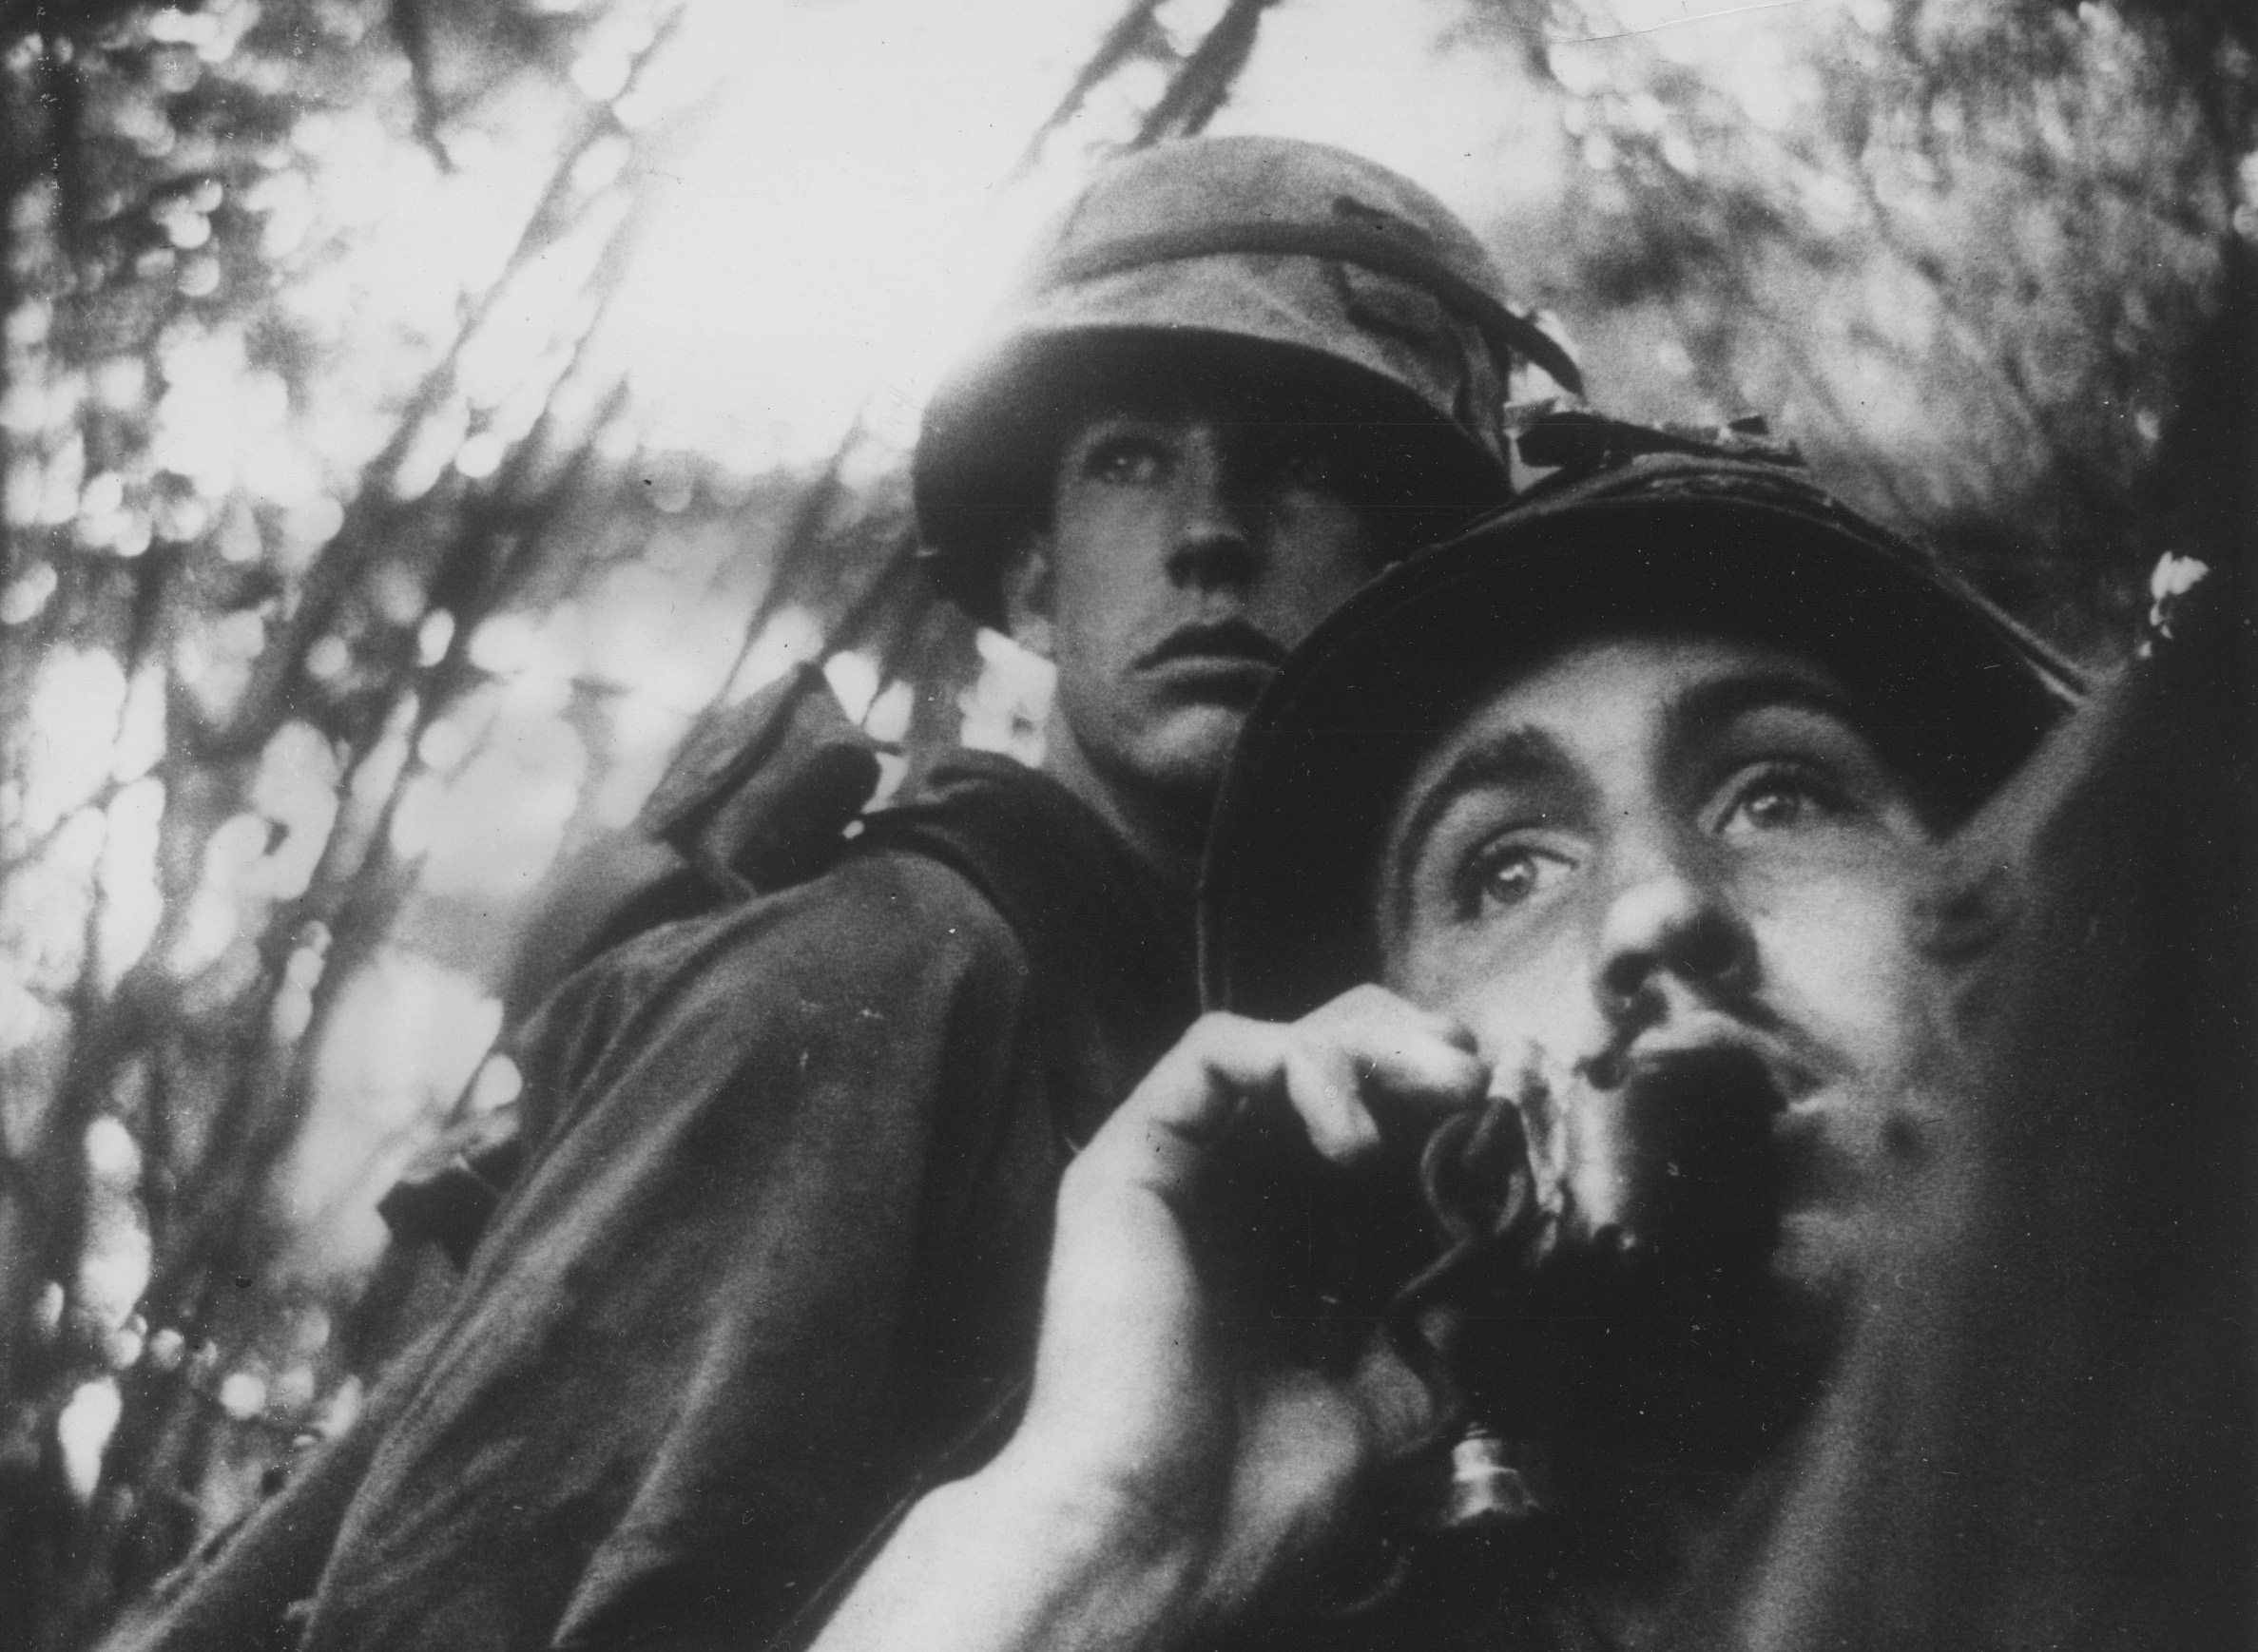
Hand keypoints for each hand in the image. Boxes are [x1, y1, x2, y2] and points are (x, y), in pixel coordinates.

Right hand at [998, 984, 1489, 1629]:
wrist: (1162, 1541)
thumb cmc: (1261, 1496)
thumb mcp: (1402, 1394)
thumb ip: (1451, 1312)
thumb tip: (1518, 1231)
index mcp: (1290, 1243)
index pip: (1373, 1125)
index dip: (1445, 1104)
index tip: (1518, 1115)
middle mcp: (1233, 1193)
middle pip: (1330, 1058)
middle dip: (1417, 1051)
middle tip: (1479, 1080)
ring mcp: (1184, 1169)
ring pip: (1282, 1040)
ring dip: (1379, 1045)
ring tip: (1446, 1088)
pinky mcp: (1135, 1157)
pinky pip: (1216, 1051)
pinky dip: (1304, 1065)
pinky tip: (1355, 1139)